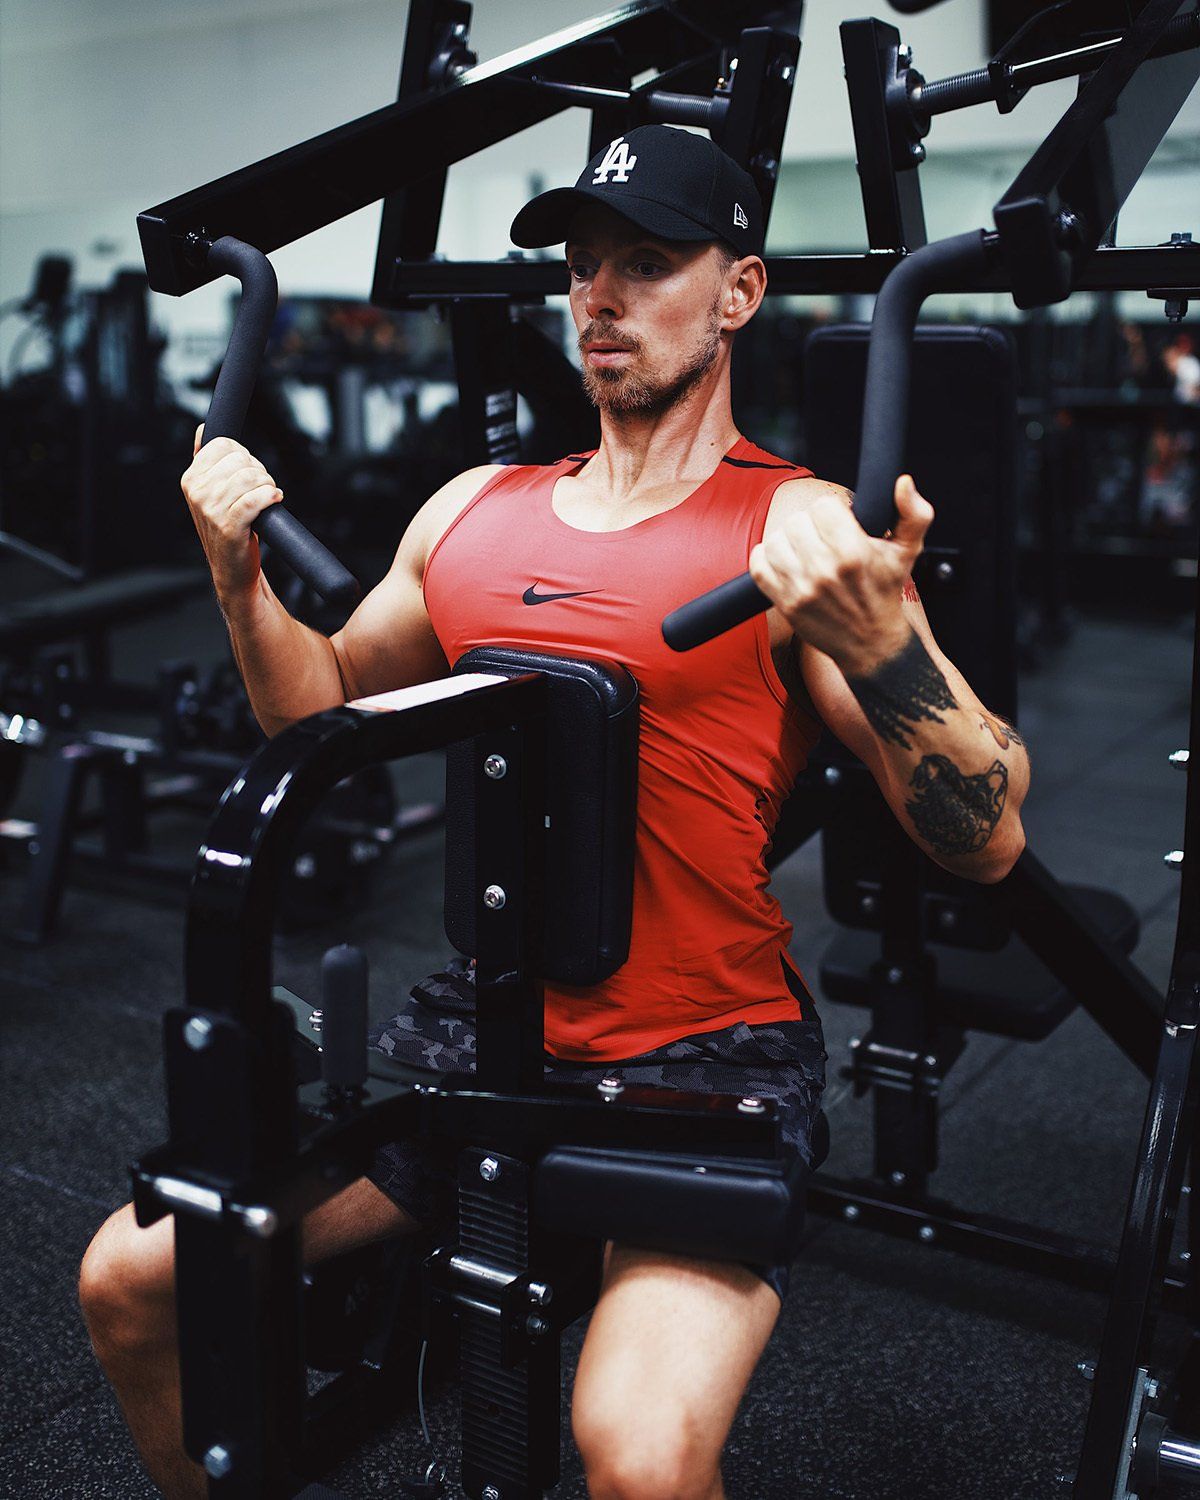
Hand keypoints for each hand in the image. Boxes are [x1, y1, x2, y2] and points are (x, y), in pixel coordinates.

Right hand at [180, 425, 282, 601]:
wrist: (233, 570)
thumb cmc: (228, 529)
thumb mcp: (210, 492)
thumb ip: (206, 461)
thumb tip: (204, 429)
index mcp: (191, 479)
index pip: (224, 444)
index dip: (244, 455)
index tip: (249, 472)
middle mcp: (197, 492)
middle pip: (240, 459)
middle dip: (258, 471)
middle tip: (261, 489)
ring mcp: (211, 510)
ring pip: (250, 477)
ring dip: (267, 485)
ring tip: (268, 497)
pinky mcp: (229, 527)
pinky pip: (255, 500)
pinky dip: (270, 497)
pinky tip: (274, 500)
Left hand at [749, 475, 933, 676]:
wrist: (870, 643)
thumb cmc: (885, 593)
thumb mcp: (908, 552)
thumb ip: (913, 513)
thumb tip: (903, 483)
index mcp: (853, 553)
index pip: (822, 505)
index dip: (831, 511)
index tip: (838, 523)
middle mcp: (824, 570)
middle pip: (796, 521)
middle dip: (809, 525)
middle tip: (821, 539)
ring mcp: (801, 588)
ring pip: (774, 540)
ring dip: (787, 541)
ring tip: (804, 550)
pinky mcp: (785, 603)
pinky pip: (757, 565)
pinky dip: (766, 559)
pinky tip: (785, 562)